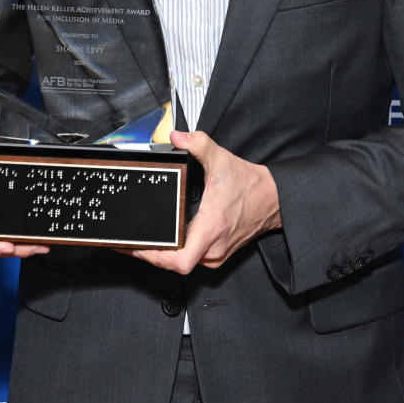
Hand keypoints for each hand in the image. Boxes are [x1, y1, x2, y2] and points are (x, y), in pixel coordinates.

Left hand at [128, 130, 280, 274]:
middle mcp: (214, 247)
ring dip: (164, 256)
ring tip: (146, 243)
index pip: (181, 261)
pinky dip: (177, 254)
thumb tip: (177, 137)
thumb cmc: (248, 184)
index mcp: (211, 227)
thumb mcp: (221, 159)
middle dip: (152, 255)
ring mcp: (217, 254)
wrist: (272, 198)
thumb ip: (198, 144)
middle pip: (176, 265)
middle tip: (131, 243)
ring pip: (184, 265)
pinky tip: (167, 242)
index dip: (156, 258)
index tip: (139, 248)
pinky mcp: (219, 254)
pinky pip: (193, 261)